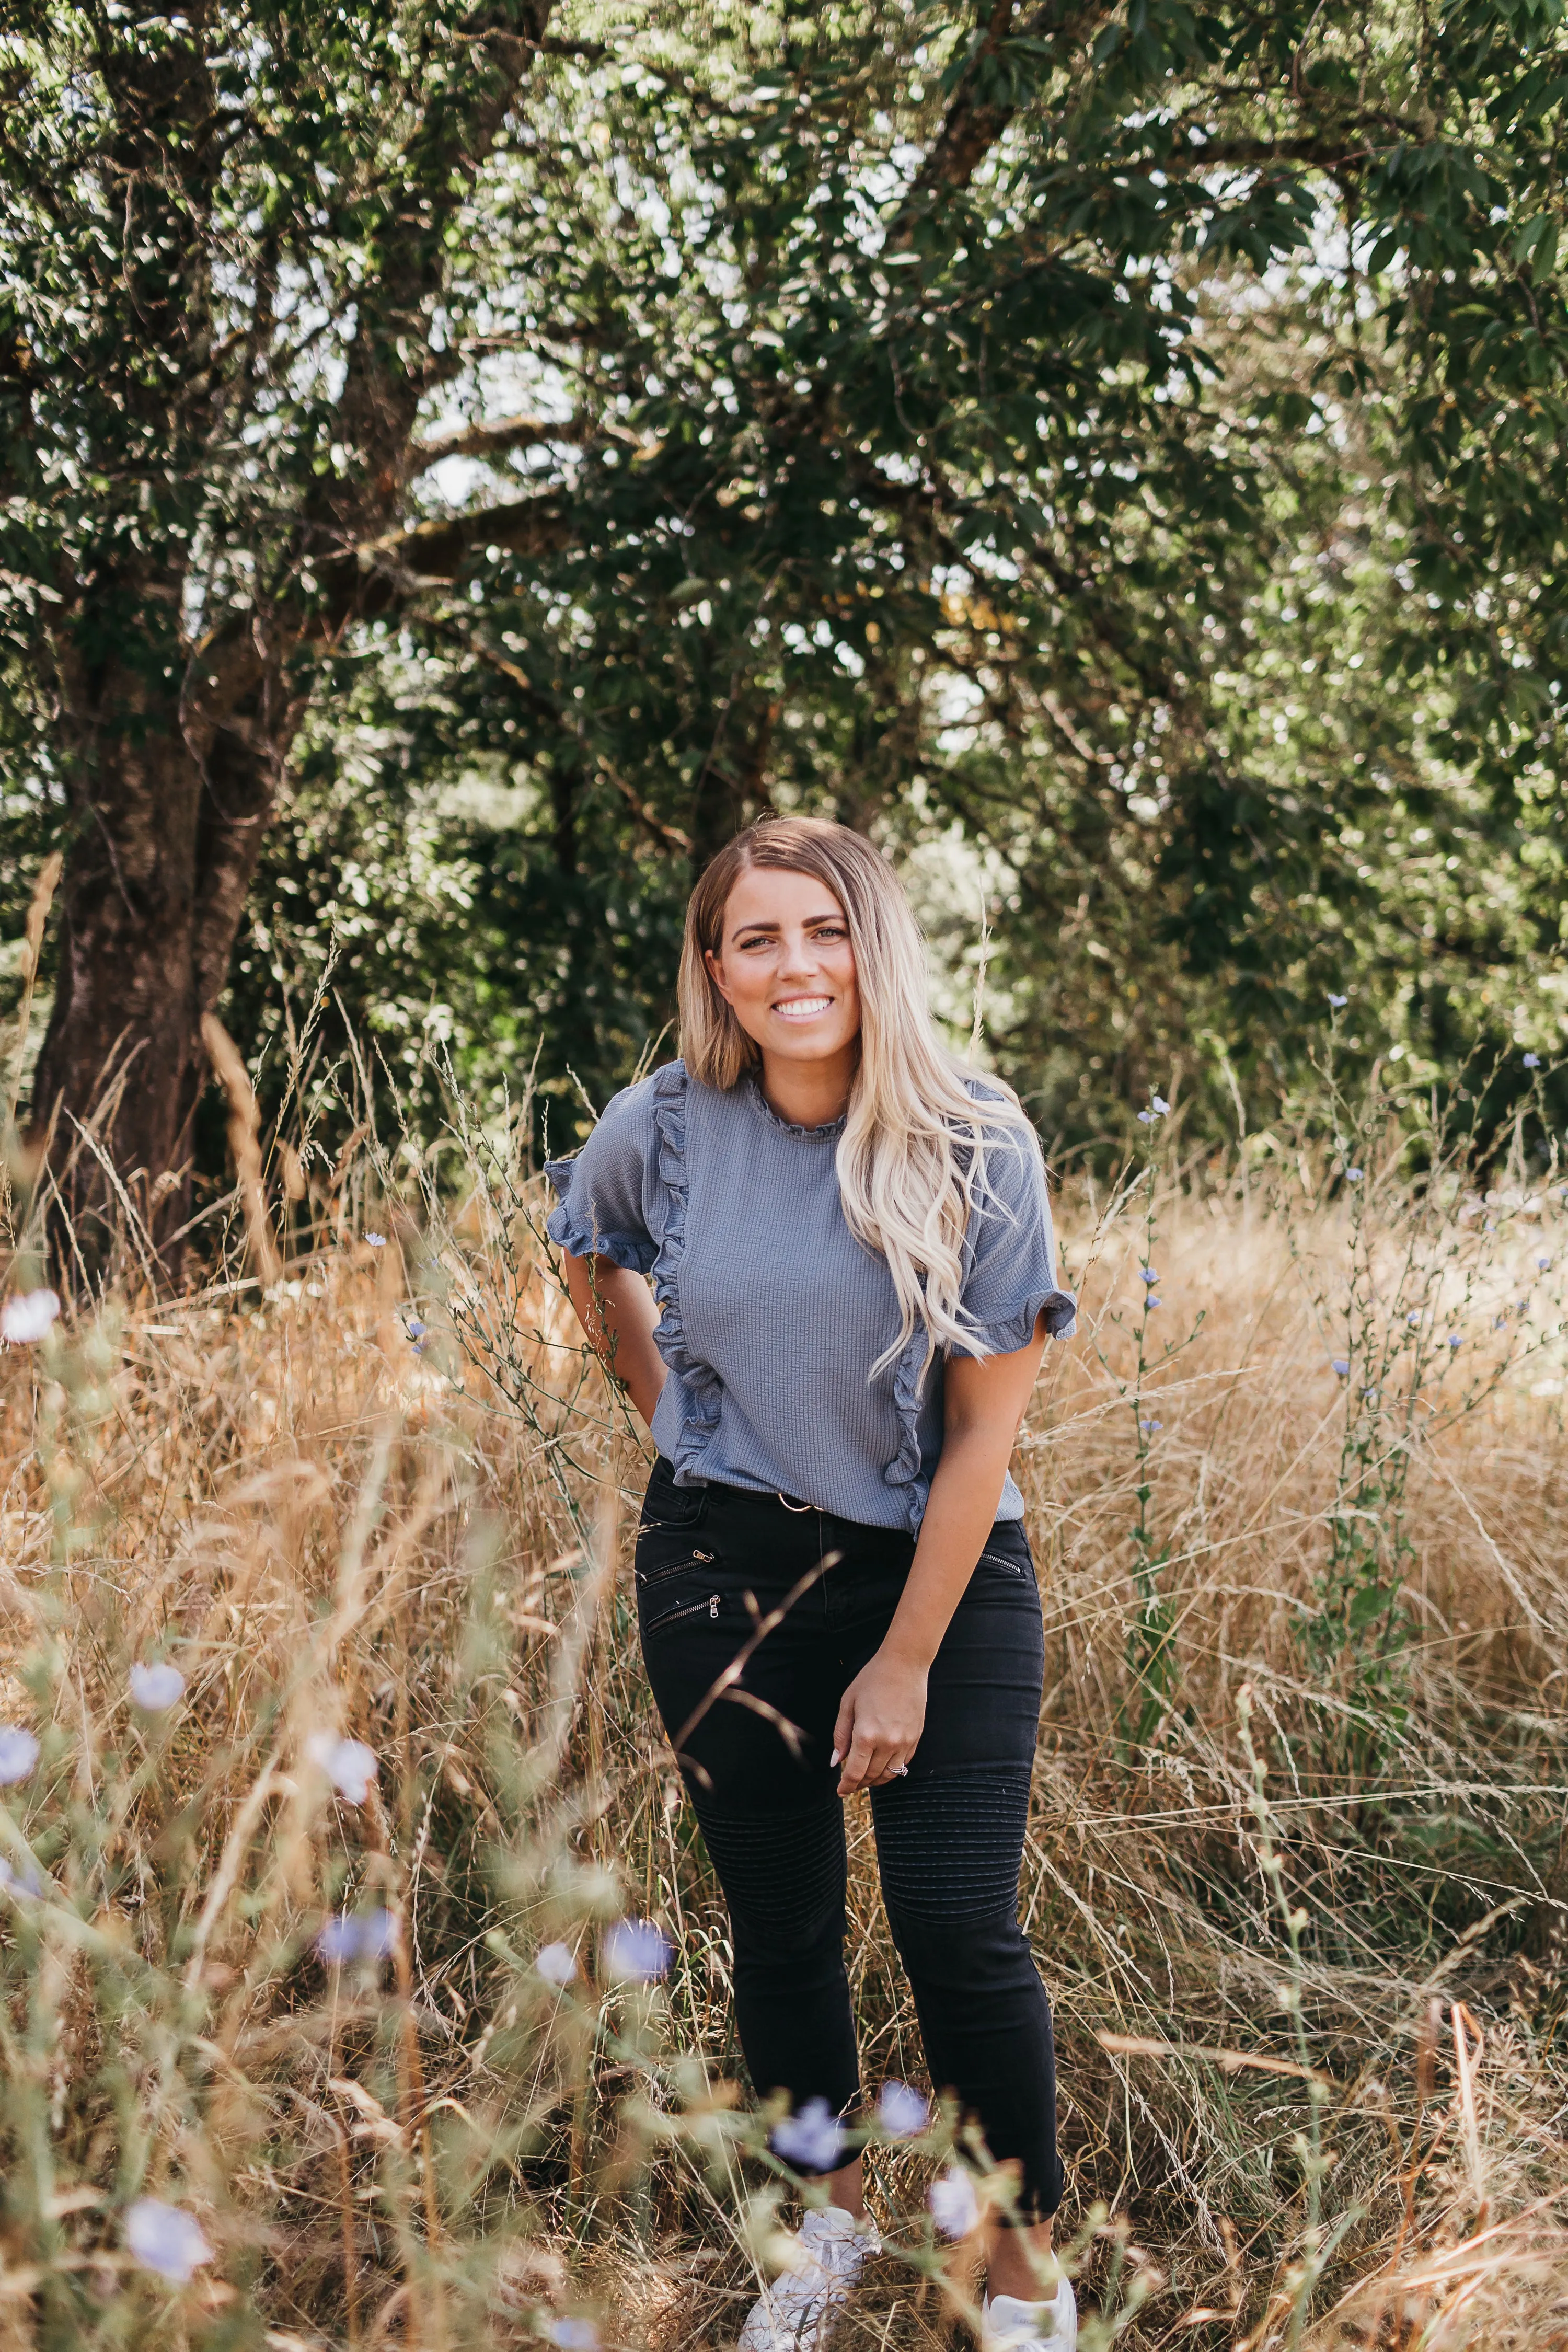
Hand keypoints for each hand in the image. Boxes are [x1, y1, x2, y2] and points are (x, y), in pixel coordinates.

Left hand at [831, 1648, 927, 1794]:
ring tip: (865, 1777)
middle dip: (858, 1783)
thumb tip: (835, 1761)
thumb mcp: (848, 1703)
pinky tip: (882, 1766)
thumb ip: (841, 1735)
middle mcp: (887, 1743)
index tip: (840, 1792)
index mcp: (866, 1735)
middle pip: (871, 1776)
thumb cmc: (872, 1680)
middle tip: (849, 1782)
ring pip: (889, 1775)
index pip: (855, 1773)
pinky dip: (891, 1771)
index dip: (846, 1786)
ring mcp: (904, 1742)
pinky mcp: (915, 1738)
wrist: (904, 1665)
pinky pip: (903, 1764)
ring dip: (875, 1780)